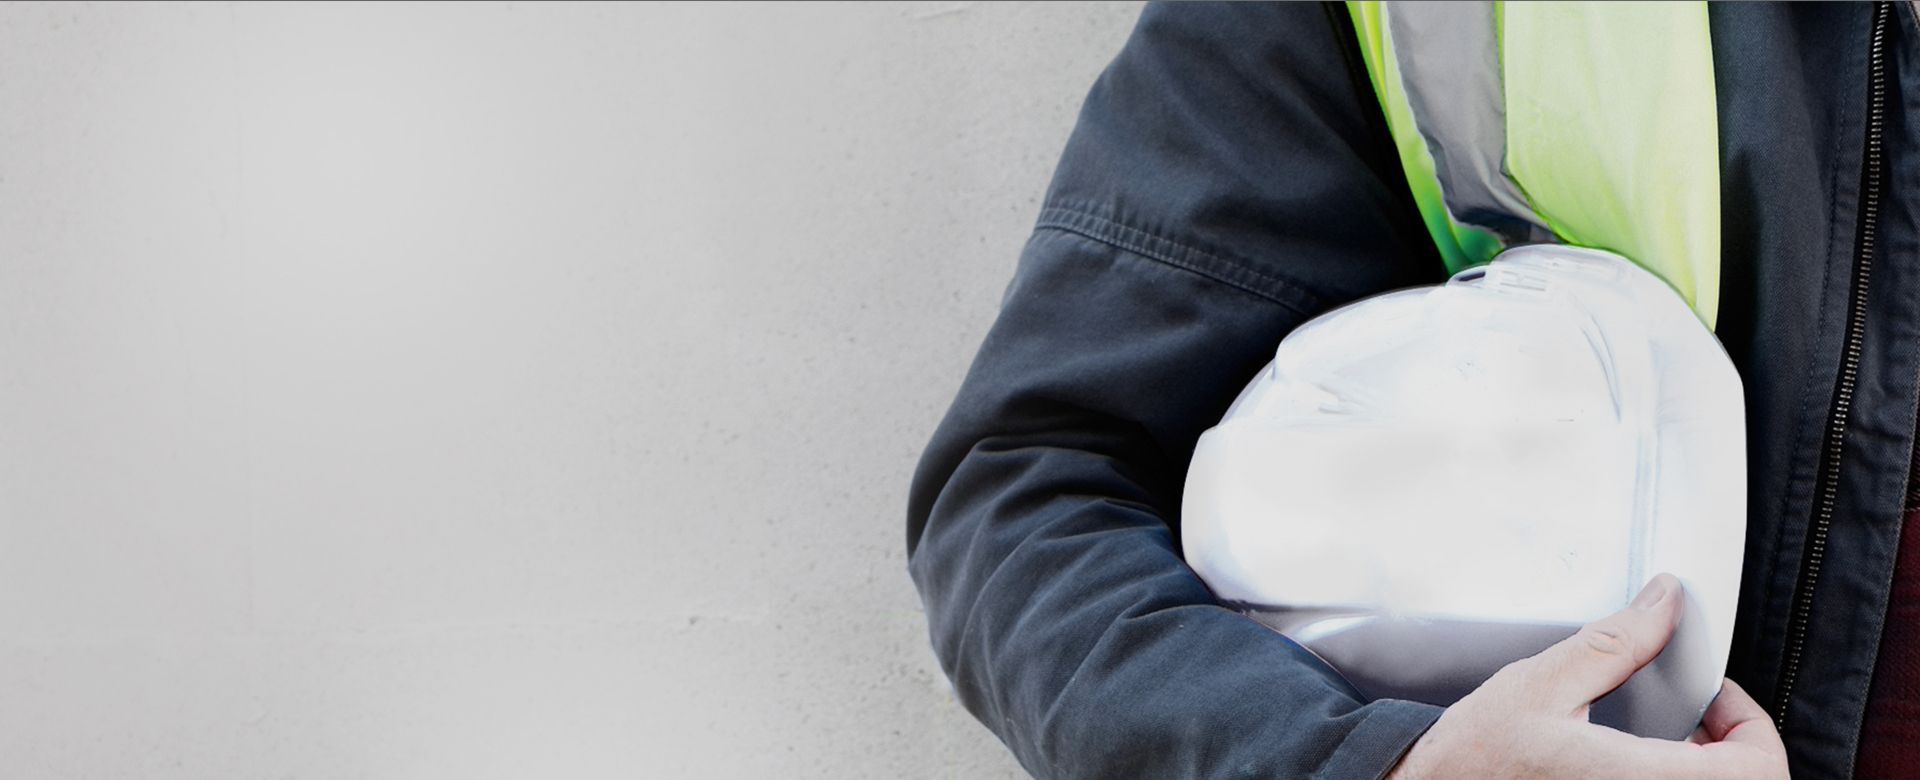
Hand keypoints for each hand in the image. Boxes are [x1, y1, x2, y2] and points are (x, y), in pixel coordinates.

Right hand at [1386, 574, 1787, 778]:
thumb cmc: (1473, 757)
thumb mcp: (1539, 685)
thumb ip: (1613, 645)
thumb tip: (1665, 604)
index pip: (1756, 771)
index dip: (1751, 725)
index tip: (1715, 699)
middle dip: (1735, 747)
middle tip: (1699, 717)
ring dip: (1707, 768)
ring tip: (1671, 741)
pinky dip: (1676, 778)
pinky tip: (1638, 764)